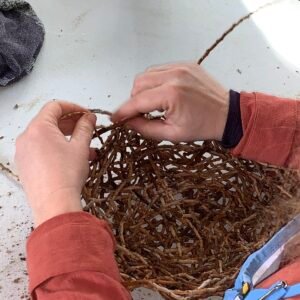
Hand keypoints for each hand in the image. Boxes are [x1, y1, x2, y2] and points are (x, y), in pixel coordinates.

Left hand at [15, 101, 95, 226]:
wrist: (55, 204)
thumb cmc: (65, 176)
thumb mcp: (81, 146)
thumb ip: (85, 127)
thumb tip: (88, 118)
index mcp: (38, 128)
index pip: (55, 107)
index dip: (74, 108)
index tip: (85, 114)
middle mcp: (27, 138)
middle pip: (50, 121)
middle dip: (71, 123)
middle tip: (86, 127)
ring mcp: (24, 152)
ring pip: (47, 137)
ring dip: (66, 137)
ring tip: (84, 146)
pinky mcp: (26, 165)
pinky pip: (42, 150)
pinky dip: (57, 149)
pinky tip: (73, 158)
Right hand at [112, 63, 228, 141]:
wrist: (227, 115)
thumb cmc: (202, 127)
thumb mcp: (171, 134)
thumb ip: (144, 128)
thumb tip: (126, 122)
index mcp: (172, 94)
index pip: (138, 101)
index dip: (123, 111)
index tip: (115, 118)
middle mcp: (174, 75)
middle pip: (138, 84)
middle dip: (135, 100)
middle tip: (141, 114)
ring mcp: (180, 67)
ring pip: (146, 75)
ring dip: (143, 90)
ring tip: (154, 104)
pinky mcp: (185, 64)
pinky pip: (159, 70)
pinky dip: (155, 81)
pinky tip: (163, 93)